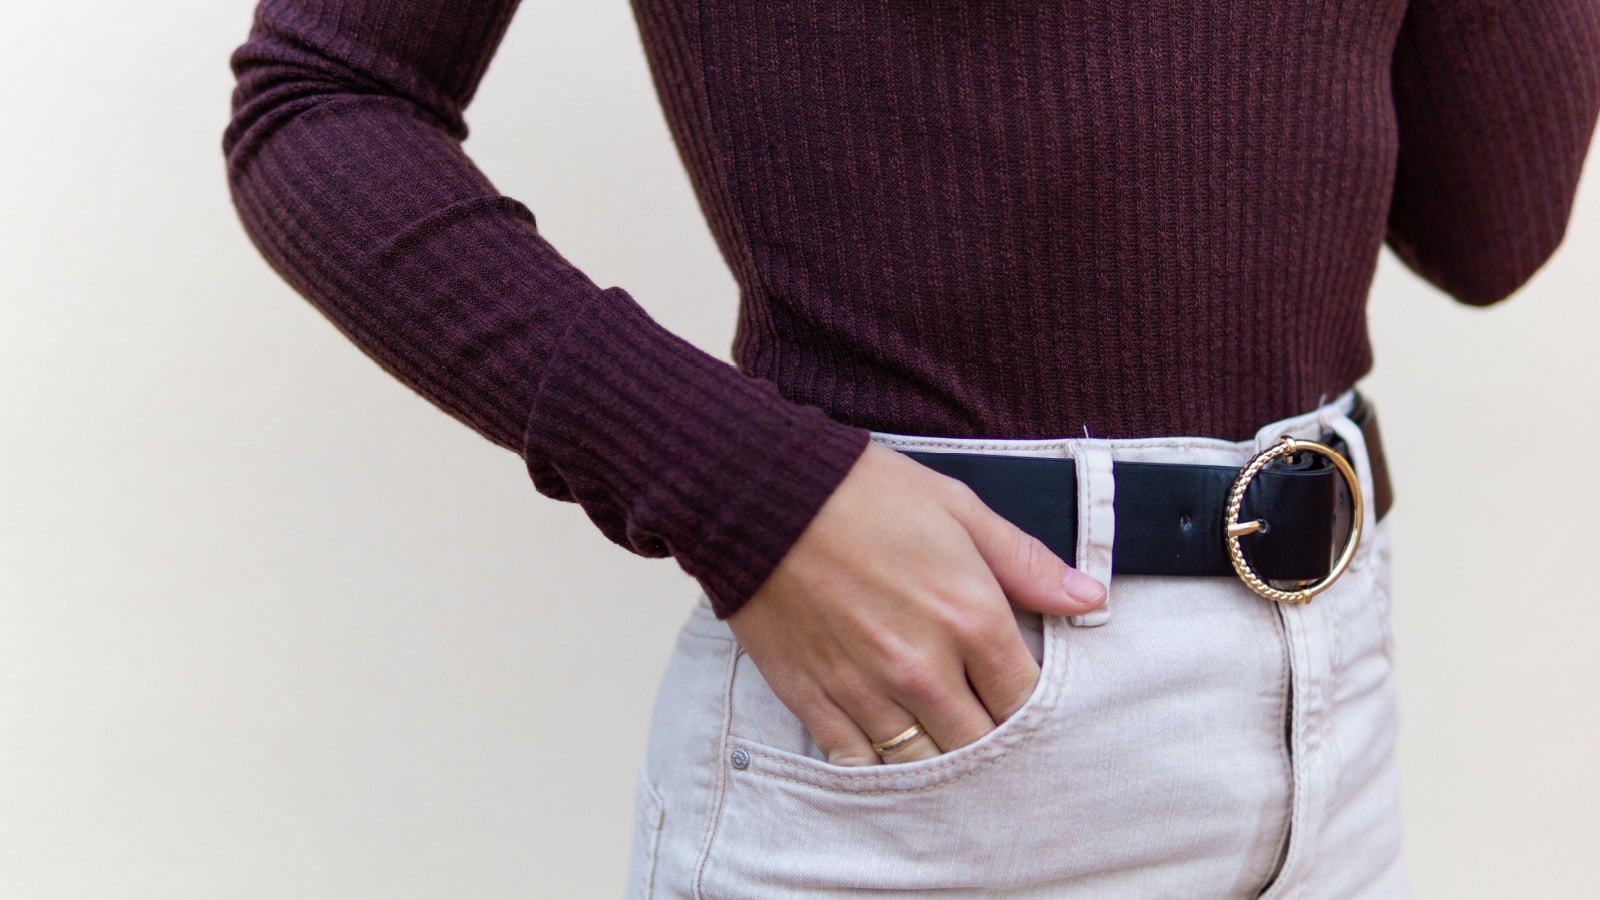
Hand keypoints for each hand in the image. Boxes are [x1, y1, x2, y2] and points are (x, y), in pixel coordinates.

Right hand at [726, 441, 1105, 765]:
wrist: (759, 495)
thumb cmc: (862, 493)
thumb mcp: (958, 509)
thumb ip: (1027, 562)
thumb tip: (1090, 597)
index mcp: (969, 617)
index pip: (1026, 698)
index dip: (1031, 703)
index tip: (1019, 692)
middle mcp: (923, 666)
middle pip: (979, 743)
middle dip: (990, 737)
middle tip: (985, 721)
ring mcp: (866, 690)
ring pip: (923, 763)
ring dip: (939, 756)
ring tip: (941, 738)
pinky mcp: (815, 699)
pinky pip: (859, 764)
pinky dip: (879, 766)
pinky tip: (887, 749)